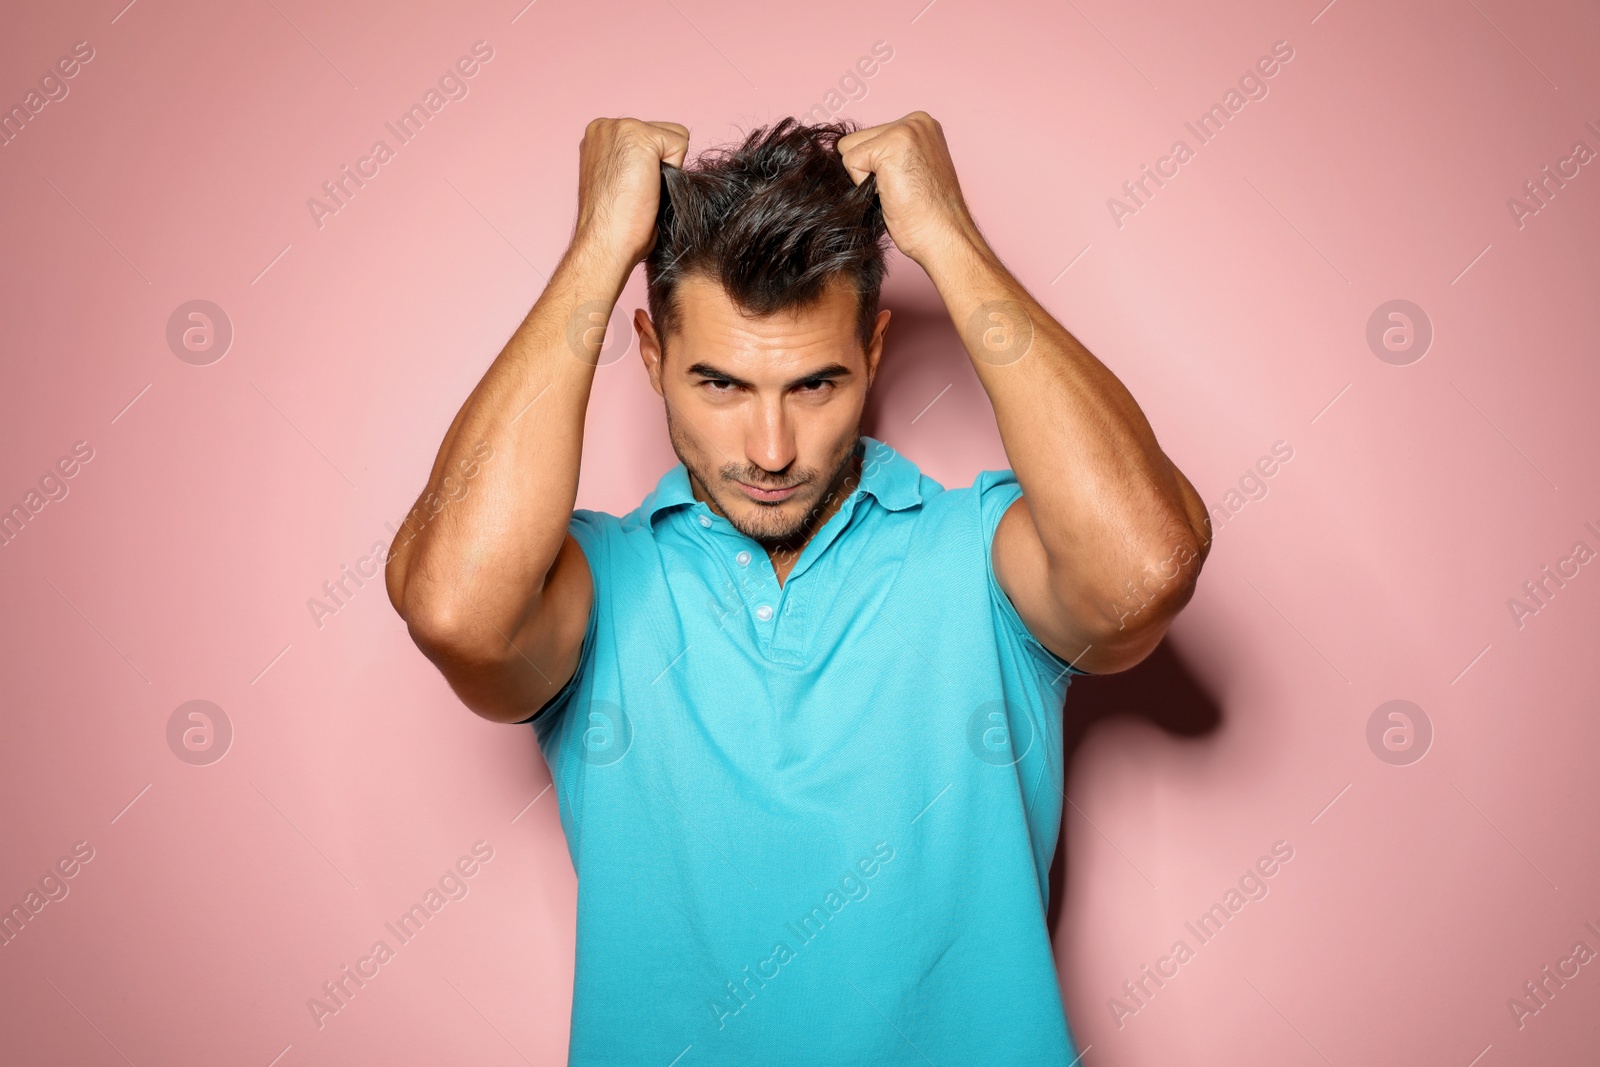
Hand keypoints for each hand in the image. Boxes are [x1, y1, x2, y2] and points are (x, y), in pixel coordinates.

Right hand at [572, 117, 689, 270]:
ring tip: (643, 190)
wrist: (606, 241)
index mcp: (598, 136)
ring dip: (667, 168)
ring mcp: (619, 126)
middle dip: (660, 165)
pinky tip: (650, 187)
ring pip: (674, 137)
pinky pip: (681, 143)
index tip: (632, 189)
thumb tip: (663, 160)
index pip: (649, 135)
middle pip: (664, 134)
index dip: (652, 166)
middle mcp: (605, 125)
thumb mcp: (619, 181)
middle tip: (638, 193)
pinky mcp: (638, 135)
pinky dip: (674, 170)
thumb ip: (634, 161)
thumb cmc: (615, 224)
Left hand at [837, 111, 978, 266]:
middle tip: (898, 190)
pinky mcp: (891, 144)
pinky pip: (849, 162)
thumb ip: (886, 154)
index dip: (874, 169)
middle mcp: (916, 120)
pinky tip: (891, 193)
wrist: (943, 236)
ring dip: (865, 177)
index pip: (869, 137)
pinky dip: (863, 185)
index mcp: (922, 124)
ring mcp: (905, 129)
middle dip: (868, 170)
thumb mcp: (908, 171)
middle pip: (856, 140)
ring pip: (849, 149)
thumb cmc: (926, 216)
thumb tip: (846, 153)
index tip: (902, 184)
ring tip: (894, 191)